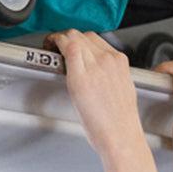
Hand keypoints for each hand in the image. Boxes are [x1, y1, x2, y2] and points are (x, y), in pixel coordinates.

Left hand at [45, 30, 160, 171]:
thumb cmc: (120, 121)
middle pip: (83, 35)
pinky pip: (68, 50)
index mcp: (120, 61)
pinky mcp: (80, 78)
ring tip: (51, 47)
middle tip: (57, 45)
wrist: (121, 136)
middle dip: (68, 37)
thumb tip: (95, 71)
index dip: (80, 40)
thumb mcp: (122, 88)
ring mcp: (94, 66)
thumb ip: (110, 74)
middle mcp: (108, 59)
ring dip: (59, 39)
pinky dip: (56, 44)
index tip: (71, 45)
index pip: (95, 39)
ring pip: (74, 37)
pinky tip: (50, 49)